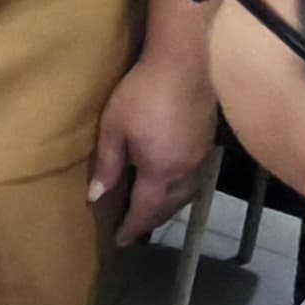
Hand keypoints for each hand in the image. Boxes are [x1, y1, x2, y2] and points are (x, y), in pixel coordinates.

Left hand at [91, 51, 216, 243]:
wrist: (186, 62)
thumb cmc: (143, 92)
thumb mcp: (114, 127)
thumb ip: (107, 165)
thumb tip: (96, 197)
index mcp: (159, 173)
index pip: (144, 211)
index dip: (131, 228)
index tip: (120, 241)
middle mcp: (184, 173)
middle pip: (167, 208)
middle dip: (149, 221)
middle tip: (134, 229)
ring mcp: (200, 159)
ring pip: (184, 196)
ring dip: (167, 208)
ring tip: (151, 210)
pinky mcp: (208, 144)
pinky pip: (193, 180)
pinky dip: (180, 191)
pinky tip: (171, 183)